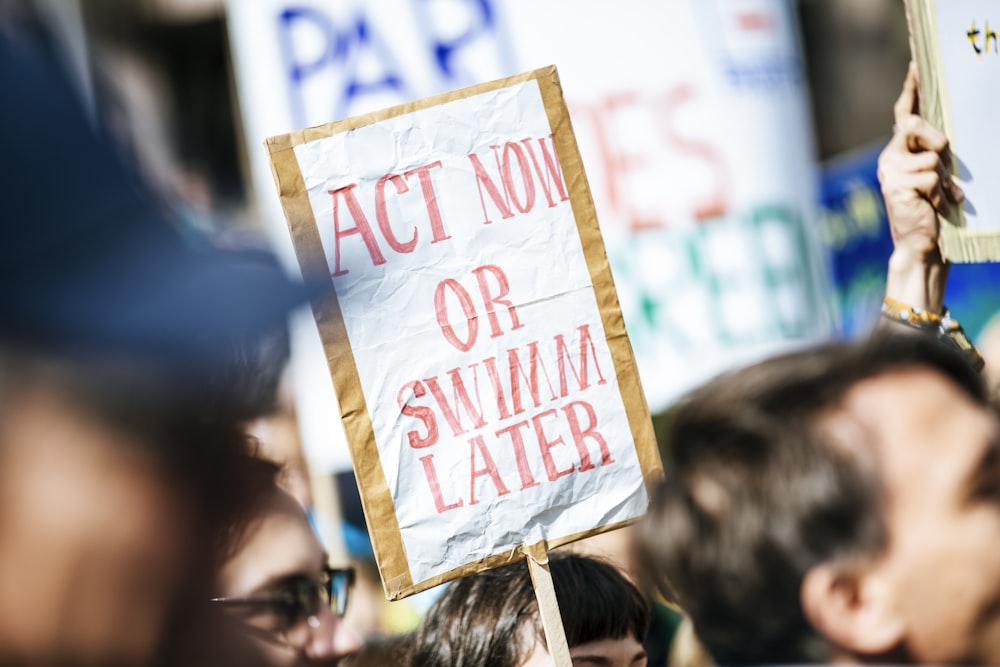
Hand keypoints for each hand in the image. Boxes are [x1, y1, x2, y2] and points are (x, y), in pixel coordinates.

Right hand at [876, 62, 961, 312]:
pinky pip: (931, 176)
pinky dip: (941, 193)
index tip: (917, 65)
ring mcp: (889, 172)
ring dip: (944, 178)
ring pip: (931, 156)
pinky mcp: (896, 186)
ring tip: (941, 197)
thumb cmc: (930, 212)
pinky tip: (937, 206)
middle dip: (936, 139)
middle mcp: (888, 159)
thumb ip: (932, 155)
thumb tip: (945, 139)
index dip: (910, 90)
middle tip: (944, 158)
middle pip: (914, 125)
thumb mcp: (932, 176)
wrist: (919, 245)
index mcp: (896, 153)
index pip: (902, 115)